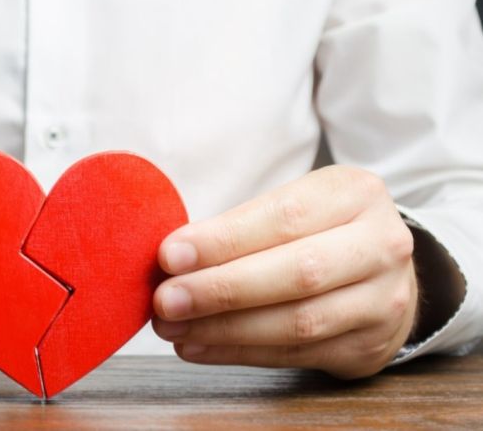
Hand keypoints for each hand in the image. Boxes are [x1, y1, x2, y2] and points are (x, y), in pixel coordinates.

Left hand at [152, 165, 416, 378]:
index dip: (223, 240)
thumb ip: (240, 227)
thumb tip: (170, 258)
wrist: (381, 272)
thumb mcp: (294, 205)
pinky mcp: (368, 346)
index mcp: (355, 194)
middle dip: (221, 289)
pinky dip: (238, 352)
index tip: (169, 255)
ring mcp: (383, 301)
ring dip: (224, 329)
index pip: (284, 217)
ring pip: (298, 321)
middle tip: (166, 299)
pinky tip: (197, 345)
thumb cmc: (318, 230)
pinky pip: (295, 353)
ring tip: (172, 327)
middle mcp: (381, 245)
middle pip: (298, 273)